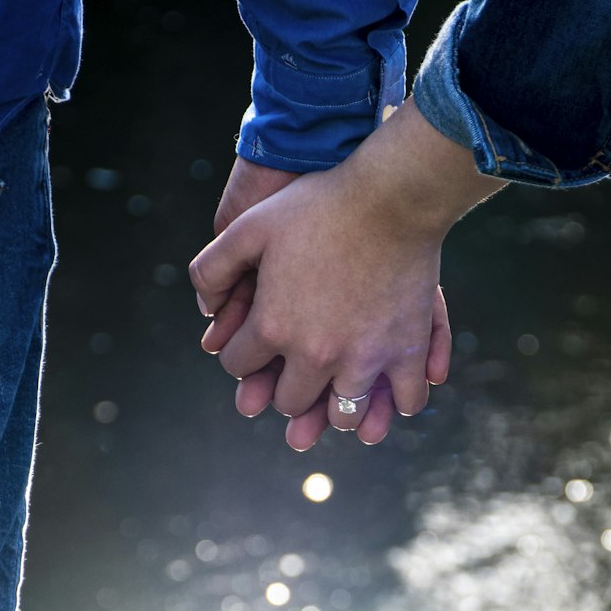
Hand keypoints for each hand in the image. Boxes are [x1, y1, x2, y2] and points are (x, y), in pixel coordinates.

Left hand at [209, 156, 444, 447]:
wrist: (392, 195)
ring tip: (337, 389)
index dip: (241, 355)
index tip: (253, 347)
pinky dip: (397, 403)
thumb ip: (212, 267)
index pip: (239, 366)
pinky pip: (405, 403)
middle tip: (294, 373)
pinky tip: (388, 392)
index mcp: (272, 326)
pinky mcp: (406, 354)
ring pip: (343, 415)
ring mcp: (363, 358)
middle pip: (289, 402)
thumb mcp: (249, 225)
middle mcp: (314, 354)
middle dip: (285, 388)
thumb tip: (204, 311)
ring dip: (336, 407)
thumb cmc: (318, 205)